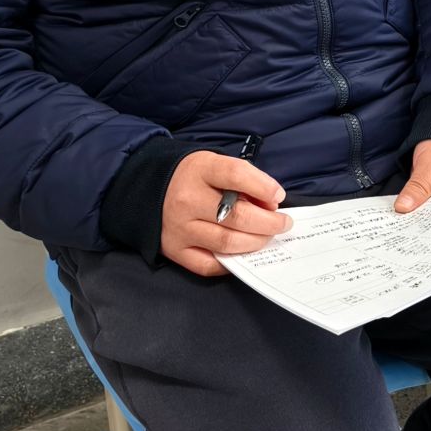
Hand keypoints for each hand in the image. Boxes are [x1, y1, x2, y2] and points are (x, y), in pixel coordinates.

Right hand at [161, 152, 289, 276]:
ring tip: (266, 236)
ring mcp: (179, 227)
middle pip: (238, 216)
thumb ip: (245, 179)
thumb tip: (271, 204)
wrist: (148, 188)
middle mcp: (187, 200)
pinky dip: (231, 262)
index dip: (264, 187)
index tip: (278, 196)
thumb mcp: (216, 165)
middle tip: (283, 223)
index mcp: (200, 170)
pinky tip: (242, 253)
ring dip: (255, 242)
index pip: (237, 175)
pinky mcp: (174, 249)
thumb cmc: (193, 177)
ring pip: (227, 242)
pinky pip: (208, 265)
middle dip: (269, 223)